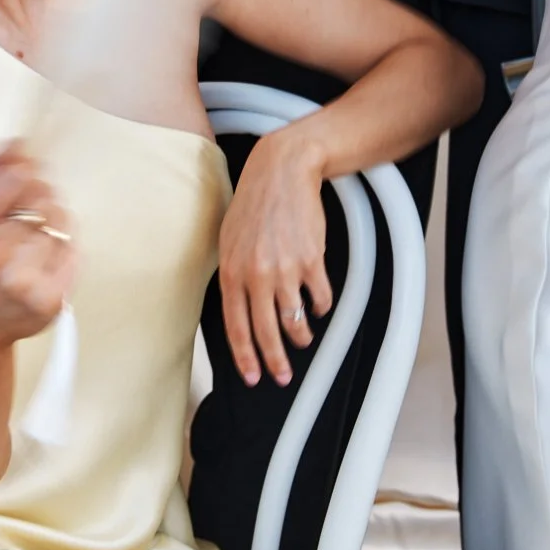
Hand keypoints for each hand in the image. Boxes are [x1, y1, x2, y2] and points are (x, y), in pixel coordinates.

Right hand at [0, 145, 75, 350]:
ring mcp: (21, 281)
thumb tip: (16, 144)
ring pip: (60, 222)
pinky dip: (66, 250)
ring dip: (55, 224)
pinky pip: (74, 251)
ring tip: (36, 240)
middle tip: (31, 213)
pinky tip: (46, 261)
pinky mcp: (48, 300)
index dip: (26, 171)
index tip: (24, 176)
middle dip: (42, 197)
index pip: (16, 174)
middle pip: (42, 196)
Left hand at [218, 130, 332, 387]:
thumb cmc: (253, 205)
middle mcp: (256, 275)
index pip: (236, 326)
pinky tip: (318, 306)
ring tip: (303, 339)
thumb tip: (239, 310)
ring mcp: (284, 270)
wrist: (282, 173)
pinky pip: (319, 300)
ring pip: (296, 322)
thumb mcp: (229, 239)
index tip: (253, 376)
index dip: (245, 357)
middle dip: (275, 362)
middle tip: (282, 377)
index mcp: (231, 271)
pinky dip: (321, 308)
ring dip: (301, 337)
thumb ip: (233, 275)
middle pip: (266, 333)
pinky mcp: (311, 262)